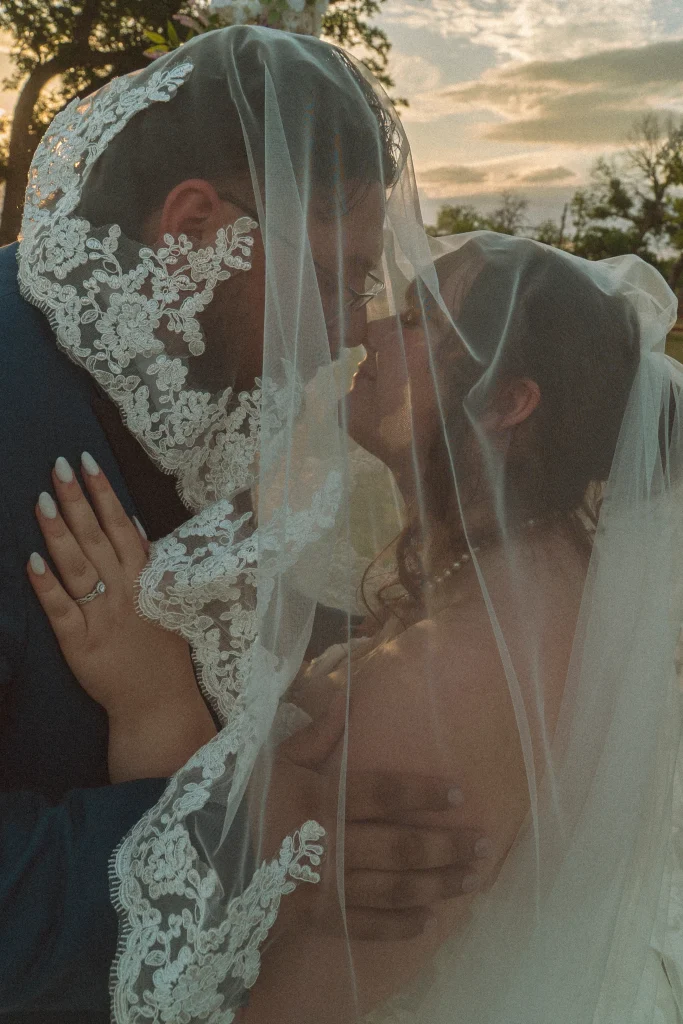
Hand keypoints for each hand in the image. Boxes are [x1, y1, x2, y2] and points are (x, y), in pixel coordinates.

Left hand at [27, 453, 215, 780]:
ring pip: (78, 568)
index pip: (121, 527)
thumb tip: (130, 521)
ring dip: (60, 534)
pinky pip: (61, 611)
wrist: (158, 704)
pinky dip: (47, 586)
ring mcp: (102, 618)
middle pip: (96, 539)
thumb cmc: (161, 651)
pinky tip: (31, 561)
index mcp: (146, 580)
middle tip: (58, 466)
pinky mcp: (80, 645)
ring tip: (41, 500)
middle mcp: (124, 593)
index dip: (103, 494)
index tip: (87, 462)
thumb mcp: (166, 600)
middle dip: (77, 501)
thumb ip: (147, 561)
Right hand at [259, 693, 487, 942]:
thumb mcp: (273, 761)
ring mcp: (324, 887)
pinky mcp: (315, 919)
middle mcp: (329, 846)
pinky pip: (363, 925)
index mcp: (320, 800)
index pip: (382, 794)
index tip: (459, 794)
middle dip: (446, 846)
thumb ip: (316, 735)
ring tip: (471, 881)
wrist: (199, 863)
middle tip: (485, 845)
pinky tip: (427, 921)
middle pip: (398, 847)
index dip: (422, 795)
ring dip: (435, 885)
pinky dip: (396, 925)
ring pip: (390, 888)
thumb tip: (348, 699)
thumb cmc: (239, 804)